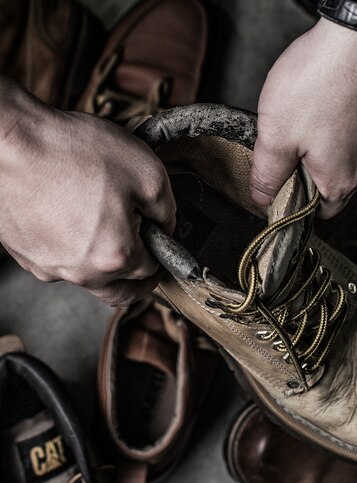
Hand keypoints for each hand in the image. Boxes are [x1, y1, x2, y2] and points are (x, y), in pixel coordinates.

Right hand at [0, 77, 174, 305]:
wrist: (7, 142)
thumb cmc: (72, 151)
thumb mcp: (147, 172)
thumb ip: (167, 210)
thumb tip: (167, 227)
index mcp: (116, 257)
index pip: (152, 271)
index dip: (160, 252)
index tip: (159, 240)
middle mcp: (82, 272)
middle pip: (121, 292)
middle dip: (137, 281)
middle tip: (144, 260)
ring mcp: (50, 268)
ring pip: (89, 279)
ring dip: (103, 265)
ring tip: (104, 229)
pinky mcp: (27, 257)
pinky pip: (60, 264)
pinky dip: (73, 251)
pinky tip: (71, 221)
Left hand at [250, 18, 356, 217]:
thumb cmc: (321, 80)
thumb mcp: (277, 135)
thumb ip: (267, 173)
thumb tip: (261, 197)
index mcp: (340, 180)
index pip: (319, 212)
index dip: (297, 204)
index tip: (281, 186)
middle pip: (334, 184)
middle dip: (309, 172)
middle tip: (289, 147)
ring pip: (349, 156)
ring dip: (327, 147)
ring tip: (307, 121)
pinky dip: (345, 125)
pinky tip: (329, 105)